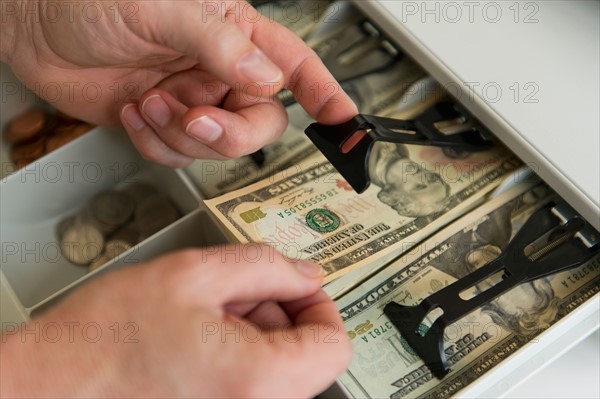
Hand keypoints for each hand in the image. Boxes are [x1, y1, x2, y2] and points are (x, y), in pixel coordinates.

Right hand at [0, 245, 351, 397]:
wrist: (54, 385)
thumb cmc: (108, 338)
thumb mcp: (193, 275)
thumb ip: (264, 266)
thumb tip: (303, 273)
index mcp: (258, 379)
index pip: (334, 344)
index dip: (319, 304)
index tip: (295, 285)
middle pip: (307, 356)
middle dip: (278, 312)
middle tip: (233, 292)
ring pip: (279, 368)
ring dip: (255, 330)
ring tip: (206, 313)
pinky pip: (253, 382)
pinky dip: (239, 351)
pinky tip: (200, 334)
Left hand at [2, 0, 356, 166]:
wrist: (35, 25)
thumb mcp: (164, 8)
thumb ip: (220, 43)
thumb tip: (268, 77)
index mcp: (234, 34)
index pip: (295, 65)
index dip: (325, 92)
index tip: (345, 120)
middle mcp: (218, 71)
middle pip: (260, 123)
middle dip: (230, 132)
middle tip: (199, 119)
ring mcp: (191, 100)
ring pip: (217, 146)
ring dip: (182, 135)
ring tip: (151, 103)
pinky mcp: (162, 124)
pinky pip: (177, 155)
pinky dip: (156, 143)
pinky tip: (136, 112)